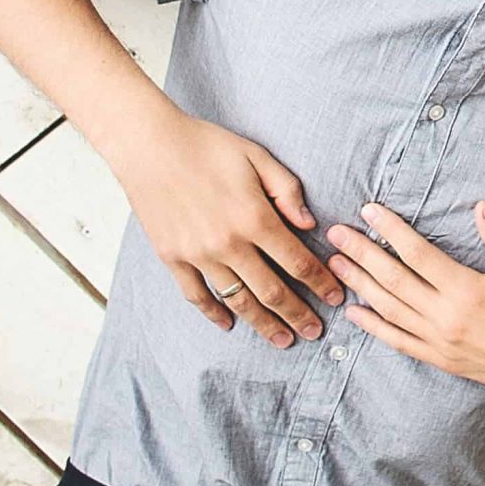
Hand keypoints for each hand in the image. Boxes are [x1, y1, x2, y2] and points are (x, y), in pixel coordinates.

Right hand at [109, 108, 344, 346]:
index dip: (320, 283)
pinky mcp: (172, 258)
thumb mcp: (258, 157)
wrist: (149, 145)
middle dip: (298, 315)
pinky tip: (228, 325)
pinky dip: (214, 314)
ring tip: (282, 339)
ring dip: (263, 324)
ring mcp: (198, 255)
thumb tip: (310, 223)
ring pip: (238, 301)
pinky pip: (197, 295)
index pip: (298, 262)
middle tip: (315, 332)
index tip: (335, 298)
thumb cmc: (206, 146)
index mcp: (255, 218)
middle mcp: (229, 244)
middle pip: (272, 291)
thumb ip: (287, 191)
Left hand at [327, 201, 484, 415]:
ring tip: (336, 264)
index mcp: (468, 291)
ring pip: (389, 310)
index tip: (369, 210)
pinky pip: (398, 342)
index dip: (391, 230)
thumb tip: (480, 207)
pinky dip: (373, 327)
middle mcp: (447, 318)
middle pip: (393, 280)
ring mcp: (441, 342)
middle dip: (362, 254)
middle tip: (335, 233)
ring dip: (359, 285)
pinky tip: (355, 313)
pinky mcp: (442, 360)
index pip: (418, 254)